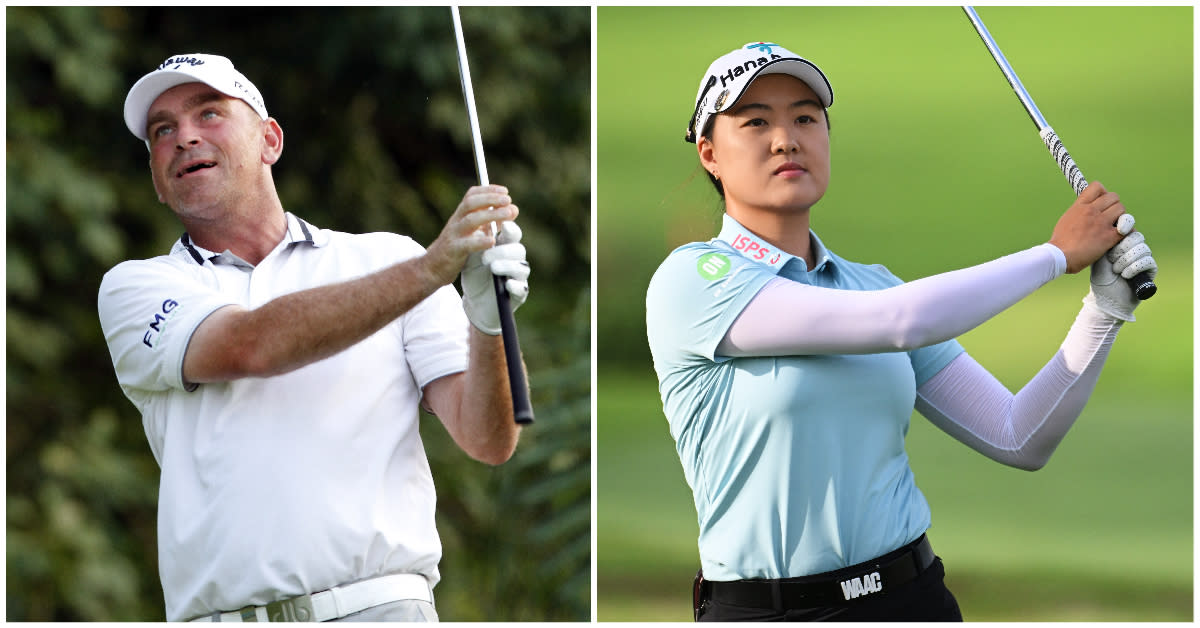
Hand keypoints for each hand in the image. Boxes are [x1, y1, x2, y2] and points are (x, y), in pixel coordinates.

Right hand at [423, 185, 517, 285]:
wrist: (433, 267)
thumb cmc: (458, 247)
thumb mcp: (475, 231)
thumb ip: (493, 220)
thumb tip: (513, 209)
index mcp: (461, 214)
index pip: (472, 195)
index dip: (488, 190)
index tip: (505, 191)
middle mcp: (456, 221)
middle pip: (471, 203)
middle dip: (490, 199)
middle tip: (508, 200)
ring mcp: (454, 235)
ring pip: (470, 220)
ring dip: (491, 215)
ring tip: (508, 214)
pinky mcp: (453, 251)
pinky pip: (467, 244)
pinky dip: (480, 241)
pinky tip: (493, 240)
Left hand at [462, 220, 529, 334]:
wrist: (475, 301)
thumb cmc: (475, 273)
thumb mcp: (472, 252)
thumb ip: (477, 234)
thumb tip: (477, 207)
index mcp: (504, 246)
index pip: (512, 233)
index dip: (510, 227)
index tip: (503, 224)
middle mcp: (514, 260)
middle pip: (518, 248)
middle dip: (504, 250)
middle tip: (486, 256)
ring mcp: (518, 277)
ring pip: (522, 267)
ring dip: (508, 266)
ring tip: (493, 267)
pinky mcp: (518, 295)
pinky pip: (522, 289)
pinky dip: (515, 286)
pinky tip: (507, 284)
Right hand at [1048, 181, 1126, 272]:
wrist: (1059, 256)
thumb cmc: (1060, 241)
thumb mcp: (1066, 218)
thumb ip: (1079, 212)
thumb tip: (1086, 211)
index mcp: (1080, 206)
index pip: (1097, 187)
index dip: (1103, 192)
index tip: (1101, 202)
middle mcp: (1091, 211)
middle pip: (1113, 197)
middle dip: (1113, 205)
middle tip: (1110, 215)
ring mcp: (1101, 223)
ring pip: (1121, 209)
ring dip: (1120, 216)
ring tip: (1114, 225)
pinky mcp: (1108, 237)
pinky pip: (1126, 227)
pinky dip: (1126, 230)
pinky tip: (1119, 235)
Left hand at [1084, 219, 1156, 321]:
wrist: (1104, 298)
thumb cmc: (1100, 276)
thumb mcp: (1099, 253)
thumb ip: (1105, 237)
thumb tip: (1109, 220)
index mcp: (1122, 241)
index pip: (1128, 226)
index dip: (1125, 226)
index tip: (1117, 231)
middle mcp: (1134, 248)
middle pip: (1136, 236)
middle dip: (1123, 247)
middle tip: (1111, 258)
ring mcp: (1143, 258)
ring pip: (1142, 248)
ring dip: (1126, 259)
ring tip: (1115, 269)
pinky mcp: (1150, 270)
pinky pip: (1147, 261)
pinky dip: (1133, 267)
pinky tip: (1123, 274)